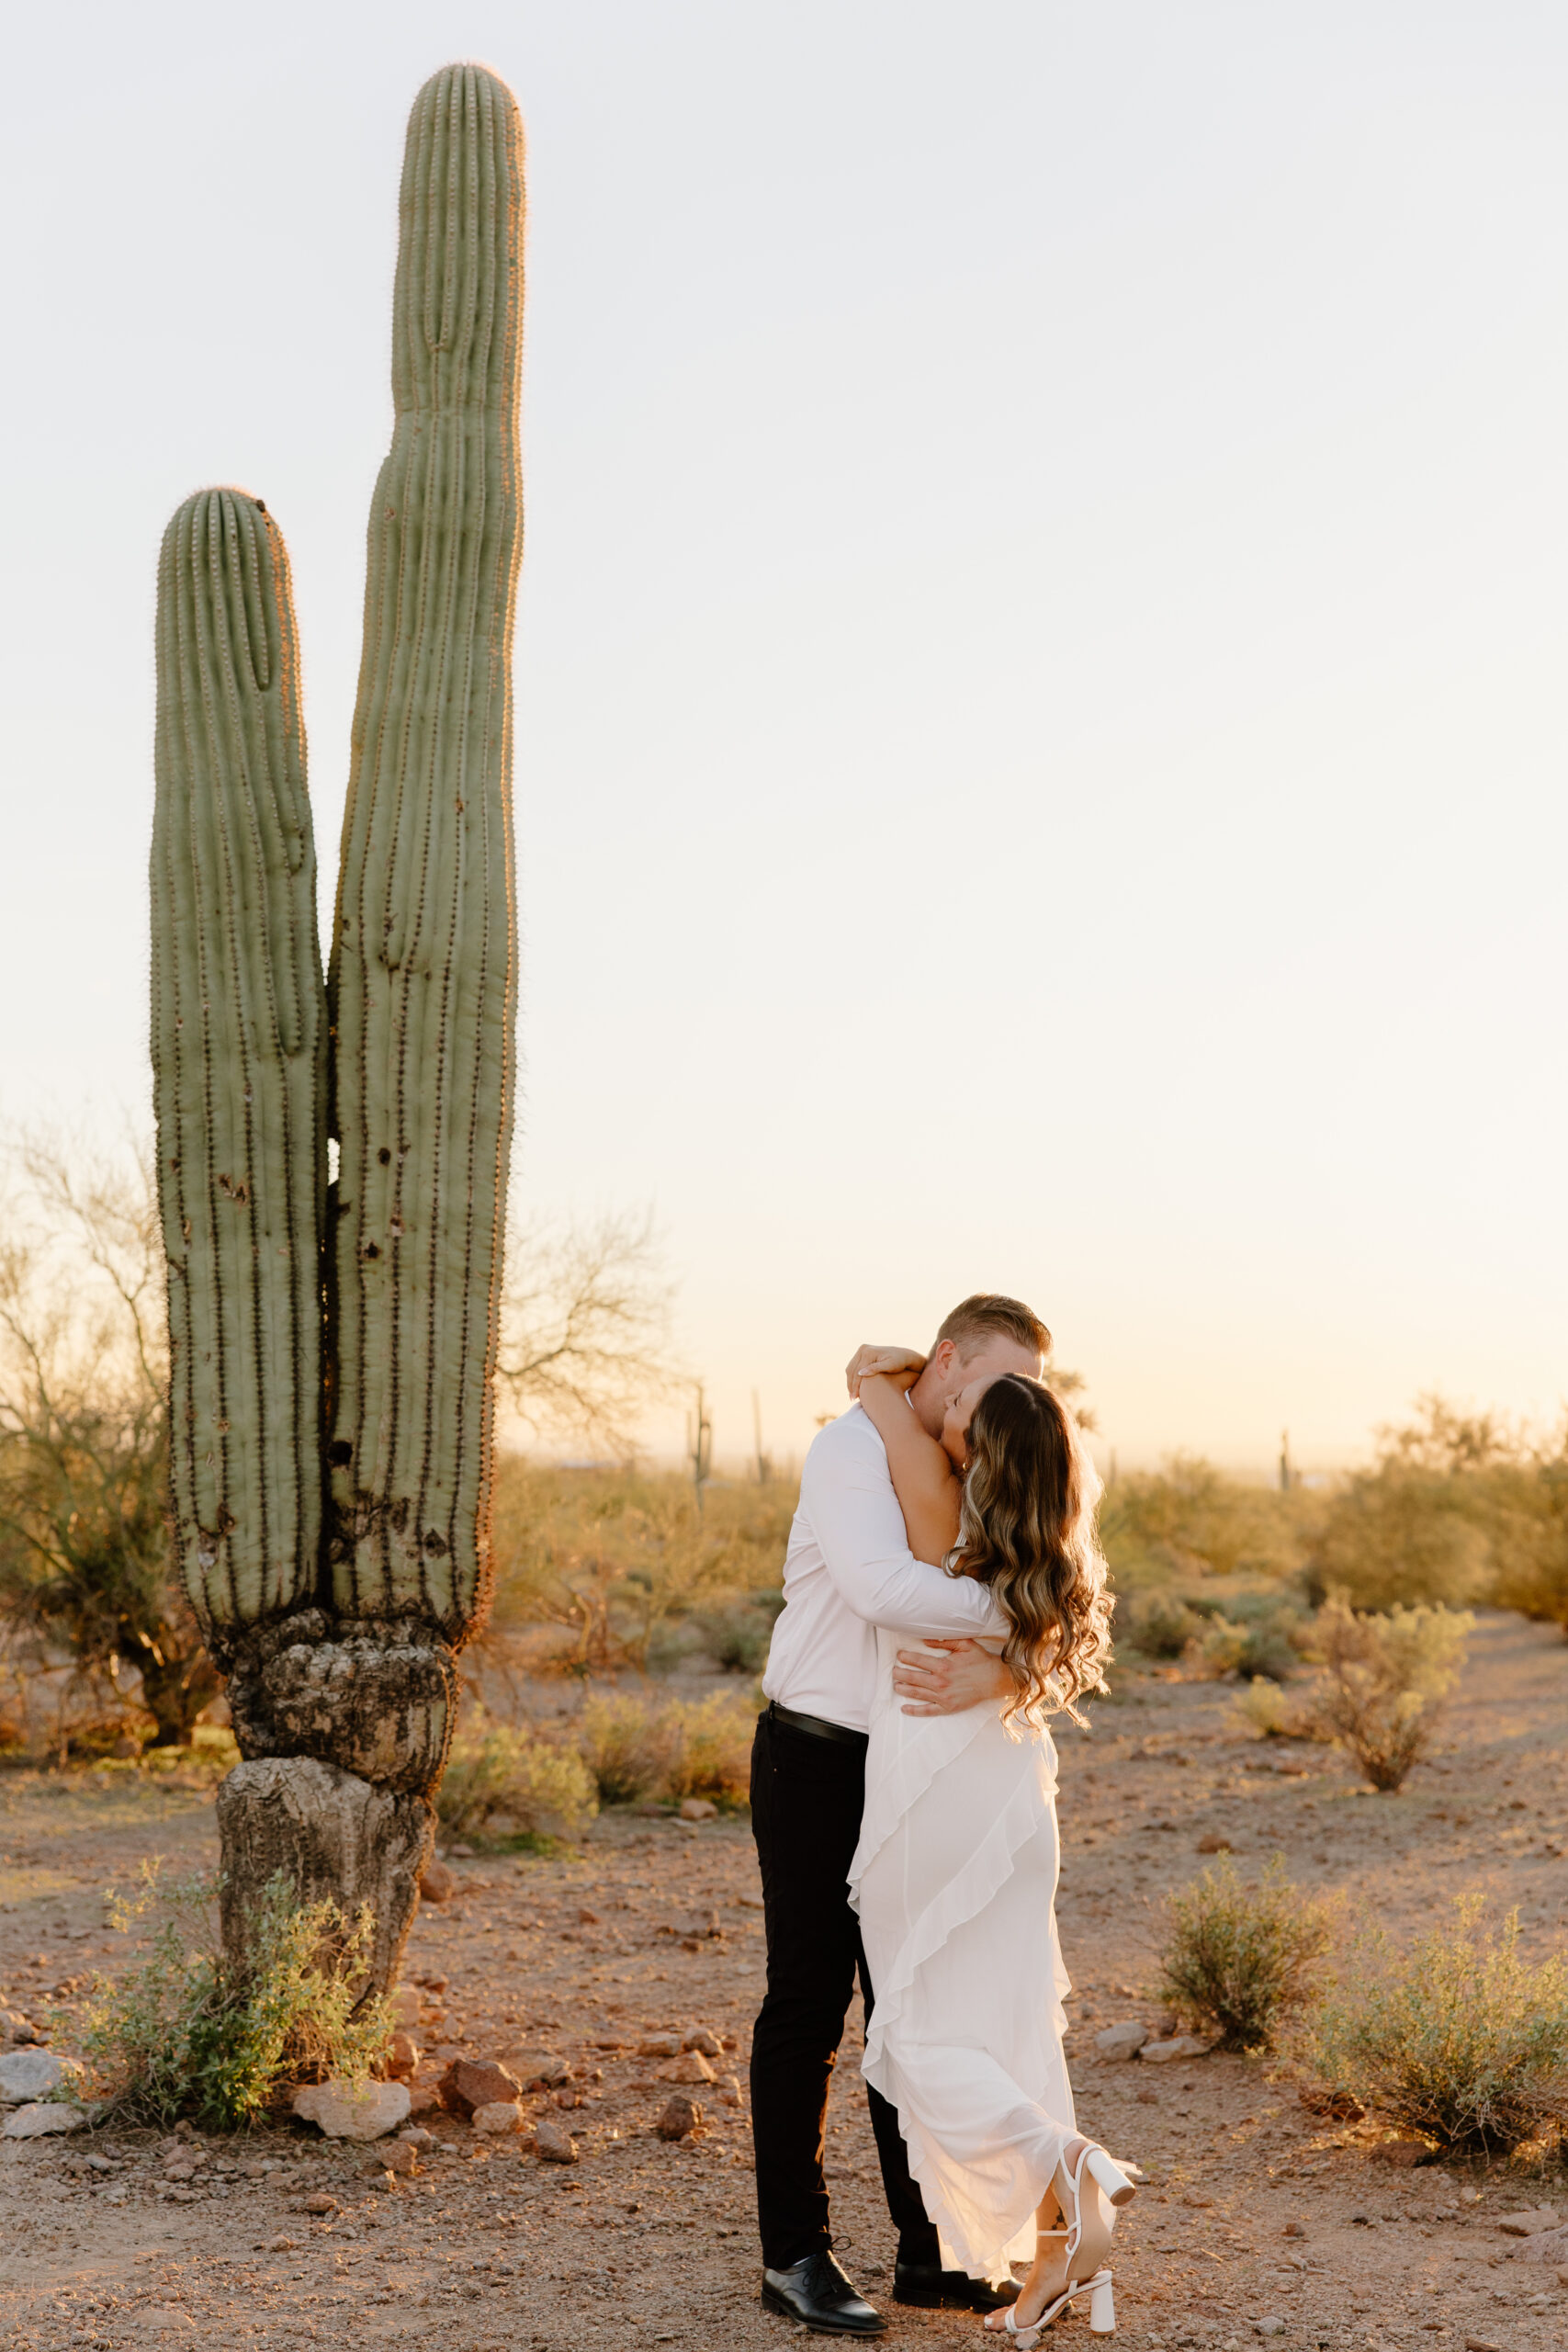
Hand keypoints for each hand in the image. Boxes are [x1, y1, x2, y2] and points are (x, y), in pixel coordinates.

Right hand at [845, 1343, 926, 1398]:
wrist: (904, 1355)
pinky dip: (853, 1378)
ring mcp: (862, 1350)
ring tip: (853, 1395)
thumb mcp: (890, 1366)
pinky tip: (855, 1387)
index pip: (857, 1372)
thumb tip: (861, 1373)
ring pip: (850, 1369)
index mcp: (868, 1352)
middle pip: (852, 1370)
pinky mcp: (862, 1354)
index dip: (855, 1386)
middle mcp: (863, 1349)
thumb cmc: (899, 1362)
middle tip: (852, 1398)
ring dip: (850, 1382)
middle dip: (851, 1385)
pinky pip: (853, 1367)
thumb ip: (876, 1369)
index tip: (855, 1397)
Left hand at [892, 1637, 1015, 1716]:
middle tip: (894, 1671)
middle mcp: (940, 1682)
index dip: (905, 1657)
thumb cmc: (980, 1660)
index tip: (899, 1655)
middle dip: (900, 1673)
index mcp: (943, 1666)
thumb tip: (925, 1639)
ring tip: (895, 1685)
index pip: (917, 1661)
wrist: (994, 1680)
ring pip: (916, 1693)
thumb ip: (945, 1640)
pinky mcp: (947, 1707)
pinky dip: (914, 1711)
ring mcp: (943, 1697)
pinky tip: (904, 1708)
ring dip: (903, 1689)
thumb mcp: (965, 1644)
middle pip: (912, 1678)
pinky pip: (927, 1711)